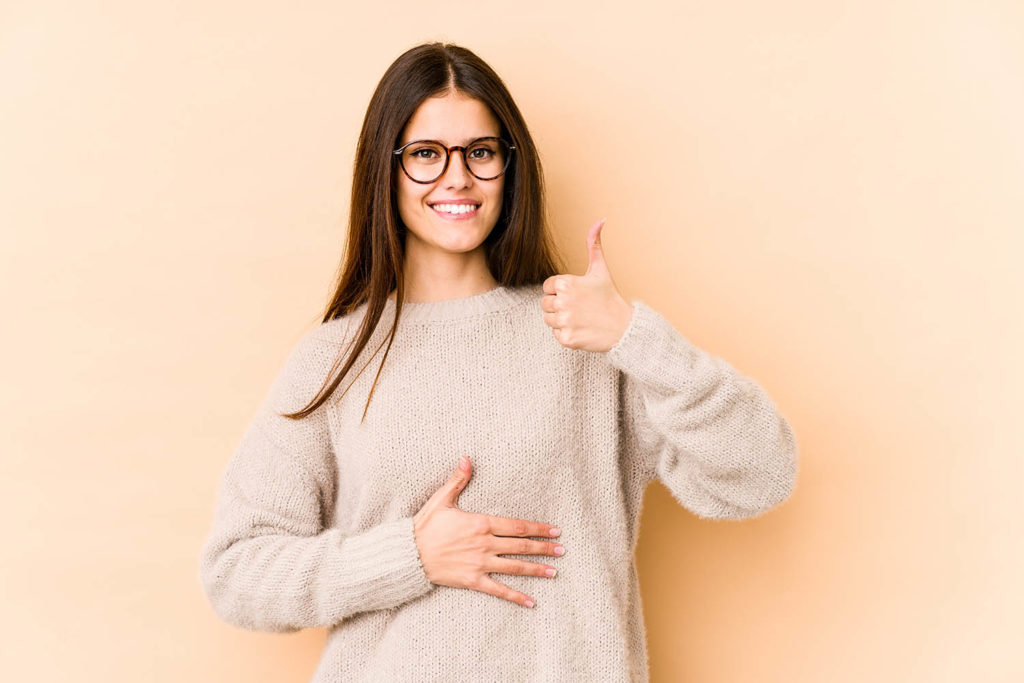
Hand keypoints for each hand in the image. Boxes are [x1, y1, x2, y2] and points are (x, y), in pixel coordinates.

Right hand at [412, 455, 563, 608]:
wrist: (408, 554)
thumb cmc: (425, 526)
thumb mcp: (442, 499)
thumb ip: (458, 479)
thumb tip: (467, 458)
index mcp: (481, 523)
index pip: (517, 526)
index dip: (538, 528)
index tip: (554, 530)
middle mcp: (485, 544)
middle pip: (521, 546)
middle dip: (544, 548)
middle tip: (562, 550)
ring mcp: (480, 564)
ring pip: (515, 567)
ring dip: (536, 569)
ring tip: (554, 571)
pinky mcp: (473, 580)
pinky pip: (499, 590)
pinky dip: (516, 596)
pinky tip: (531, 602)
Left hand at [541, 218, 633, 352]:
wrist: (625, 328)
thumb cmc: (610, 297)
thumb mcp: (600, 269)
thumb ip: (594, 244)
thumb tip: (600, 219)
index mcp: (566, 283)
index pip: (547, 288)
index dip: (560, 291)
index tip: (576, 294)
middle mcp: (563, 301)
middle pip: (545, 304)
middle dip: (559, 306)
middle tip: (579, 308)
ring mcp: (564, 321)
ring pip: (549, 320)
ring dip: (562, 320)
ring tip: (580, 318)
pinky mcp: (566, 338)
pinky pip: (556, 334)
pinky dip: (567, 334)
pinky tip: (582, 329)